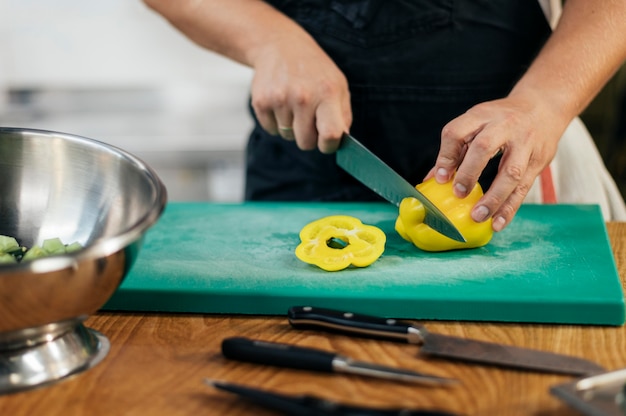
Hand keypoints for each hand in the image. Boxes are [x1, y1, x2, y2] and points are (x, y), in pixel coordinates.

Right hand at [249, 32, 351, 152]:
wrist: (280, 45)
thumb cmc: (314, 69)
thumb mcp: (337, 85)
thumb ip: (343, 115)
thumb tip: (341, 142)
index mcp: (327, 93)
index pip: (331, 135)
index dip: (329, 145)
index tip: (327, 142)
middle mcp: (303, 97)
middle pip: (306, 142)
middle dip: (308, 137)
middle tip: (308, 118)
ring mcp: (280, 99)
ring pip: (287, 136)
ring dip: (291, 126)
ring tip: (293, 103)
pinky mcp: (261, 102)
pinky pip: (271, 130)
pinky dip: (275, 122)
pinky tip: (280, 102)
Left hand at [428, 94, 564, 231]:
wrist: (543, 107)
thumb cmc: (501, 119)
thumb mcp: (477, 123)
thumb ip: (456, 150)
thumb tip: (431, 180)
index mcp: (482, 115)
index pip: (457, 132)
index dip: (446, 156)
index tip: (440, 179)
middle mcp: (504, 126)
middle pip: (485, 147)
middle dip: (469, 173)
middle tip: (458, 195)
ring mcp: (524, 144)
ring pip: (511, 172)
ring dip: (493, 198)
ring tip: (478, 217)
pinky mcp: (538, 161)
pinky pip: (524, 188)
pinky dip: (509, 208)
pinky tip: (497, 223)